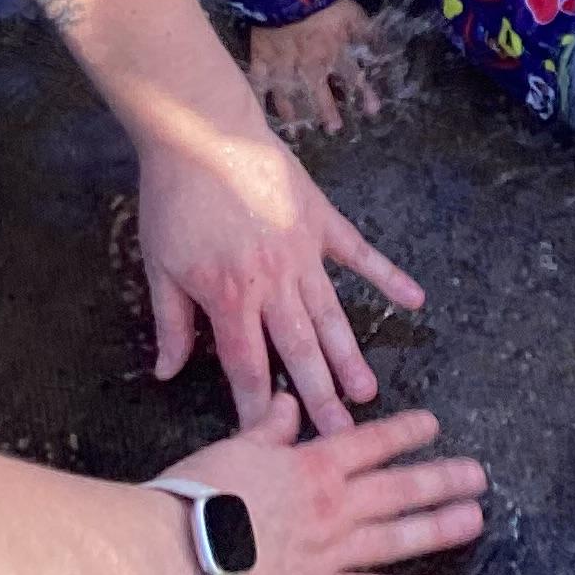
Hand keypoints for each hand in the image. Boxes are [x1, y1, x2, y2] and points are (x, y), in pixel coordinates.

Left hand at [136, 107, 425, 435]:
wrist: (203, 133)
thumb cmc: (175, 199)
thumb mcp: (160, 266)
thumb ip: (171, 323)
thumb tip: (168, 372)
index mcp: (230, 296)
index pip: (248, 366)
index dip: (257, 406)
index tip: (270, 440)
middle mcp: (274, 282)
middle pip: (300, 351)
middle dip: (319, 398)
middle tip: (340, 437)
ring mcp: (304, 252)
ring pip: (331, 315)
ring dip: (350, 357)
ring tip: (369, 394)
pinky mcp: (322, 222)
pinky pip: (360, 255)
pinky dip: (388, 278)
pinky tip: (415, 301)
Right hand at [156, 396, 487, 574]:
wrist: (174, 550)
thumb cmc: (197, 494)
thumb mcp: (236, 446)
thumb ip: (271, 427)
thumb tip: (291, 403)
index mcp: (313, 465)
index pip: (371, 442)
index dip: (405, 432)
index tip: (434, 427)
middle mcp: (333, 505)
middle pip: (400, 488)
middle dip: (443, 480)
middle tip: (479, 476)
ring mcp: (330, 551)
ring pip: (398, 537)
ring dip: (440, 528)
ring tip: (475, 520)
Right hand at [250, 0, 379, 135]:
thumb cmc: (323, 3)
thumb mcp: (353, 14)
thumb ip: (368, 33)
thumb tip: (387, 47)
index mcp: (334, 55)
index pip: (353, 79)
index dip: (364, 94)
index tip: (372, 112)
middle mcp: (310, 67)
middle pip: (319, 95)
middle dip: (327, 113)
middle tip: (332, 129)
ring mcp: (283, 67)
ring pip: (289, 97)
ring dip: (293, 115)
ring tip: (294, 133)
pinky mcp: (261, 60)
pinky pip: (258, 85)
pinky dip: (257, 100)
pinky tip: (256, 115)